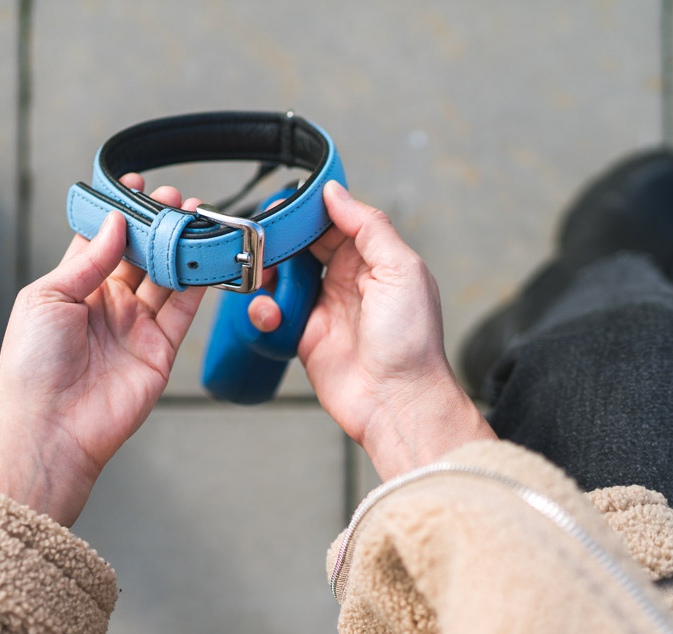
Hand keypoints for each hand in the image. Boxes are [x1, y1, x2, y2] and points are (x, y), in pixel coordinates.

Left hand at [0, 178, 206, 525]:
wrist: (50, 426)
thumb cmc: (32, 367)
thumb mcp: (47, 297)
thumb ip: (87, 259)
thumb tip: (116, 223)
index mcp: (73, 289)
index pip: (101, 240)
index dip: (119, 213)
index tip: (135, 187)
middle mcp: (106, 305)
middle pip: (140, 255)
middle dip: (158, 225)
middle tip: (175, 198)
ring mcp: (135, 327)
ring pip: (166, 277)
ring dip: (181, 247)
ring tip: (197, 216)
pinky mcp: (160, 350)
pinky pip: (184, 309)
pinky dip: (199, 282)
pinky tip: (206, 255)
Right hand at [249, 181, 494, 479]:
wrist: (397, 401)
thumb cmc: (411, 342)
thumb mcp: (401, 270)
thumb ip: (368, 227)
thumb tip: (336, 193)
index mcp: (375, 259)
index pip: (335, 222)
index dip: (308, 211)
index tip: (283, 204)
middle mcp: (348, 281)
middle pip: (303, 246)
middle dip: (280, 240)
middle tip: (261, 238)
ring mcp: (324, 308)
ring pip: (283, 276)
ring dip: (268, 274)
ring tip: (264, 278)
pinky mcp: (304, 336)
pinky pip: (274, 312)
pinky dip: (264, 309)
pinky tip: (272, 314)